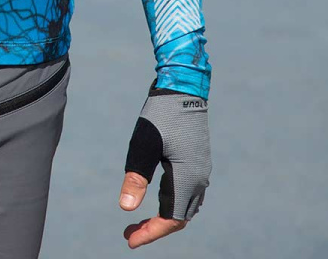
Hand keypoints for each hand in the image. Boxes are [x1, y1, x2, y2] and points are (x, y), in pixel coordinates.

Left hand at [119, 83, 210, 248]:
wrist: (182, 87)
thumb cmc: (160, 113)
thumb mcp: (143, 143)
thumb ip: (136, 176)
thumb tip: (126, 208)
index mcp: (187, 178)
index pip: (171, 219)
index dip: (150, 233)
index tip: (129, 240)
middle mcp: (198, 178)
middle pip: (179, 217)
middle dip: (155, 229)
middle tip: (129, 233)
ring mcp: (201, 170)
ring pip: (185, 206)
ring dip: (164, 217)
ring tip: (139, 220)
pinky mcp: (198, 160)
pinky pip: (188, 193)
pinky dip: (172, 203)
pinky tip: (155, 199)